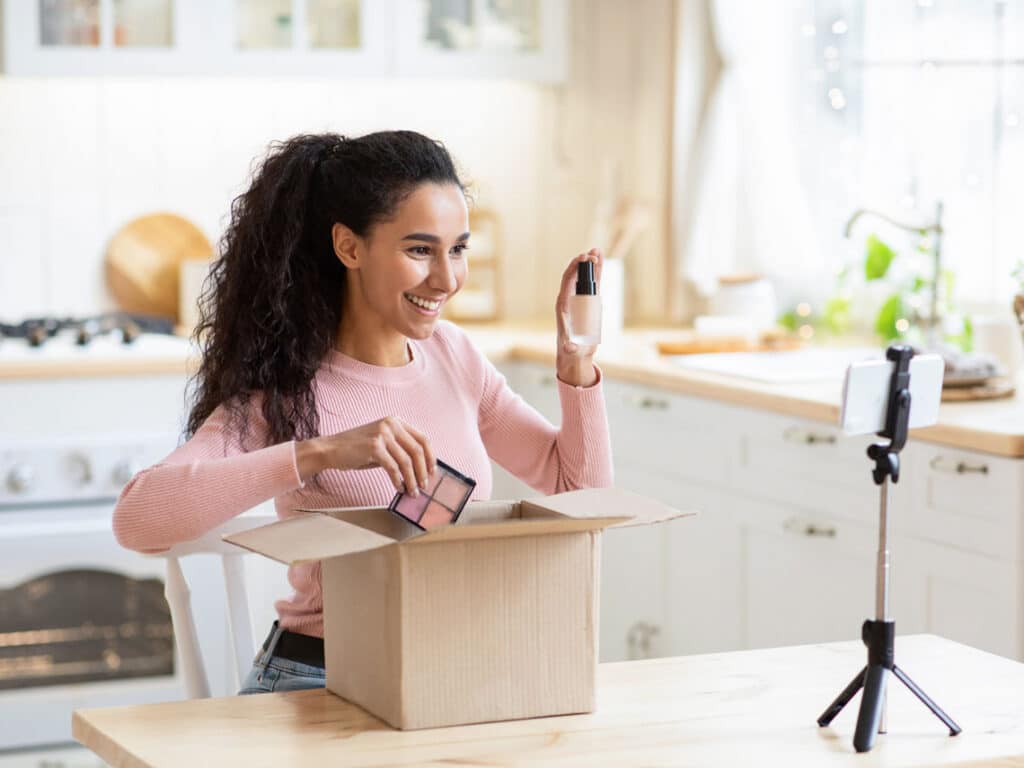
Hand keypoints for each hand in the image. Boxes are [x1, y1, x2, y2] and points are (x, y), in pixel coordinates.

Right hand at [295, 417, 435, 494]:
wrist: (330, 449)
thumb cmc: (357, 449)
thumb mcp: (382, 443)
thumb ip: (399, 449)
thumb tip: (420, 468)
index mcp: (396, 421)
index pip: (423, 439)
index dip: (430, 457)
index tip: (432, 472)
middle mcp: (391, 424)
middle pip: (417, 450)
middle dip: (423, 471)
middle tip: (424, 486)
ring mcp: (382, 434)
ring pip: (406, 461)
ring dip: (412, 480)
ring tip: (413, 492)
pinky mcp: (374, 447)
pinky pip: (393, 468)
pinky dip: (399, 480)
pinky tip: (399, 488)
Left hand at [555, 247, 601, 386]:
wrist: (575, 354)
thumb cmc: (571, 350)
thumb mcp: (571, 349)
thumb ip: (570, 347)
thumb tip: (570, 347)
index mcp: (563, 304)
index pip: (567, 281)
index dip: (574, 268)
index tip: (584, 259)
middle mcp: (570, 298)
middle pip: (575, 275)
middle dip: (583, 262)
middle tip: (594, 253)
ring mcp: (580, 299)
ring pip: (585, 277)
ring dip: (591, 264)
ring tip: (598, 250)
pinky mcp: (589, 302)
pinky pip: (593, 284)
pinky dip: (597, 272)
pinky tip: (601, 261)